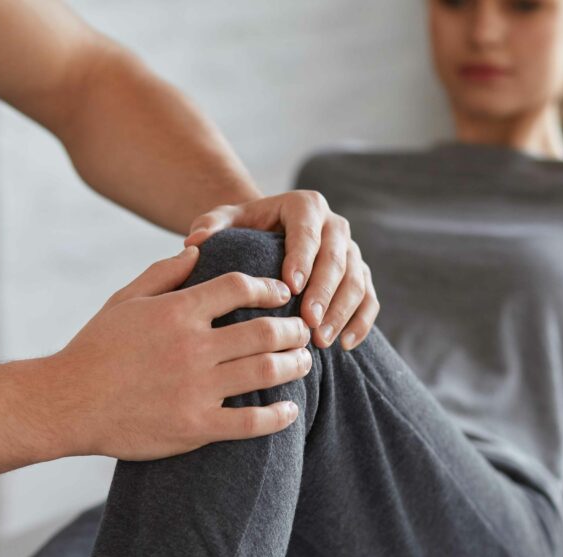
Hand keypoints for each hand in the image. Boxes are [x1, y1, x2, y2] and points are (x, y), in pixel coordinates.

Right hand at [49, 245, 311, 459]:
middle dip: (293, 328)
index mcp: (177, 312)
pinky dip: (277, 416)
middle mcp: (193, 347)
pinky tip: (290, 410)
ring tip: (304, 361)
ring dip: (294, 364)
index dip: (269, 287)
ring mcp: (197, 388)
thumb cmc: (95, 349)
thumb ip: (163, 273)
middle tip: (303, 330)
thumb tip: (196, 250)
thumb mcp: (124, 301)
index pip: (239, 287)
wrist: (67, 403)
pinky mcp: (196, 426)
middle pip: (264, 330)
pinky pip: (249, 422)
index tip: (282, 292)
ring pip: (265, 371)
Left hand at [184, 191, 379, 350]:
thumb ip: (210, 227)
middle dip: (325, 292)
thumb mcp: (225, 222)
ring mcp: (352, 251)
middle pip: (338, 258)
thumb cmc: (244, 230)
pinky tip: (345, 345)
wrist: (269, 236)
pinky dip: (361, 322)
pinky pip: (369, 299)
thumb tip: (193, 242)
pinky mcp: (361, 276)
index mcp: (305, 206)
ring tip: (321, 341)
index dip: (303, 257)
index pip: (308, 230)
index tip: (290, 286)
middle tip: (308, 323)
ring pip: (357, 281)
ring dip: (342, 312)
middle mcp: (335, 225)